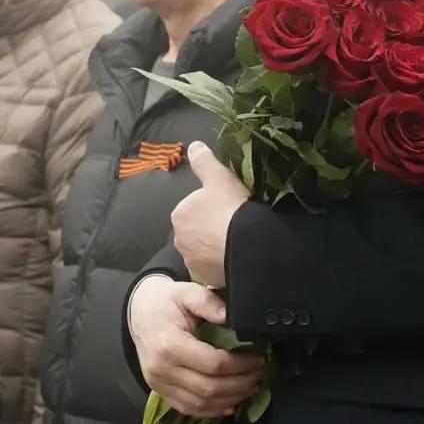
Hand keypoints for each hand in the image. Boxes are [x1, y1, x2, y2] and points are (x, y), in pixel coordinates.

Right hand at [129, 276, 261, 416]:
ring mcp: (159, 383)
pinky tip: (230, 404)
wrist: (140, 311)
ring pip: (200, 403)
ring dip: (229, 399)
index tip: (258, 358)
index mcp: (170, 344)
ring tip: (249, 387)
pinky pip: (187, 407)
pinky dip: (211, 410)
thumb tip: (231, 314)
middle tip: (258, 374)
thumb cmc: (166, 302)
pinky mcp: (160, 390)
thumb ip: (208, 302)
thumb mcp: (187, 292)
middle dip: (239, 384)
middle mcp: (162, 369)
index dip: (240, 365)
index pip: (213, 364)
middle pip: (209, 388)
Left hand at [172, 141, 248, 286]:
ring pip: (203, 250)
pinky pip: (212, 267)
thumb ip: (204, 161)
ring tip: (236, 240)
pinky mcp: (205, 277)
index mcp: (180, 214)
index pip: (192, 208)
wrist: (244, 244)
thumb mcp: (219, 177)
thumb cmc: (230, 208)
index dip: (210, 206)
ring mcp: (191, 261)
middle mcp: (179, 239)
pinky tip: (235, 255)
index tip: (226, 206)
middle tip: (232, 223)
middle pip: (196, 230)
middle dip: (209, 228)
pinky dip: (220, 262)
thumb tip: (194, 146)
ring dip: (214, 246)